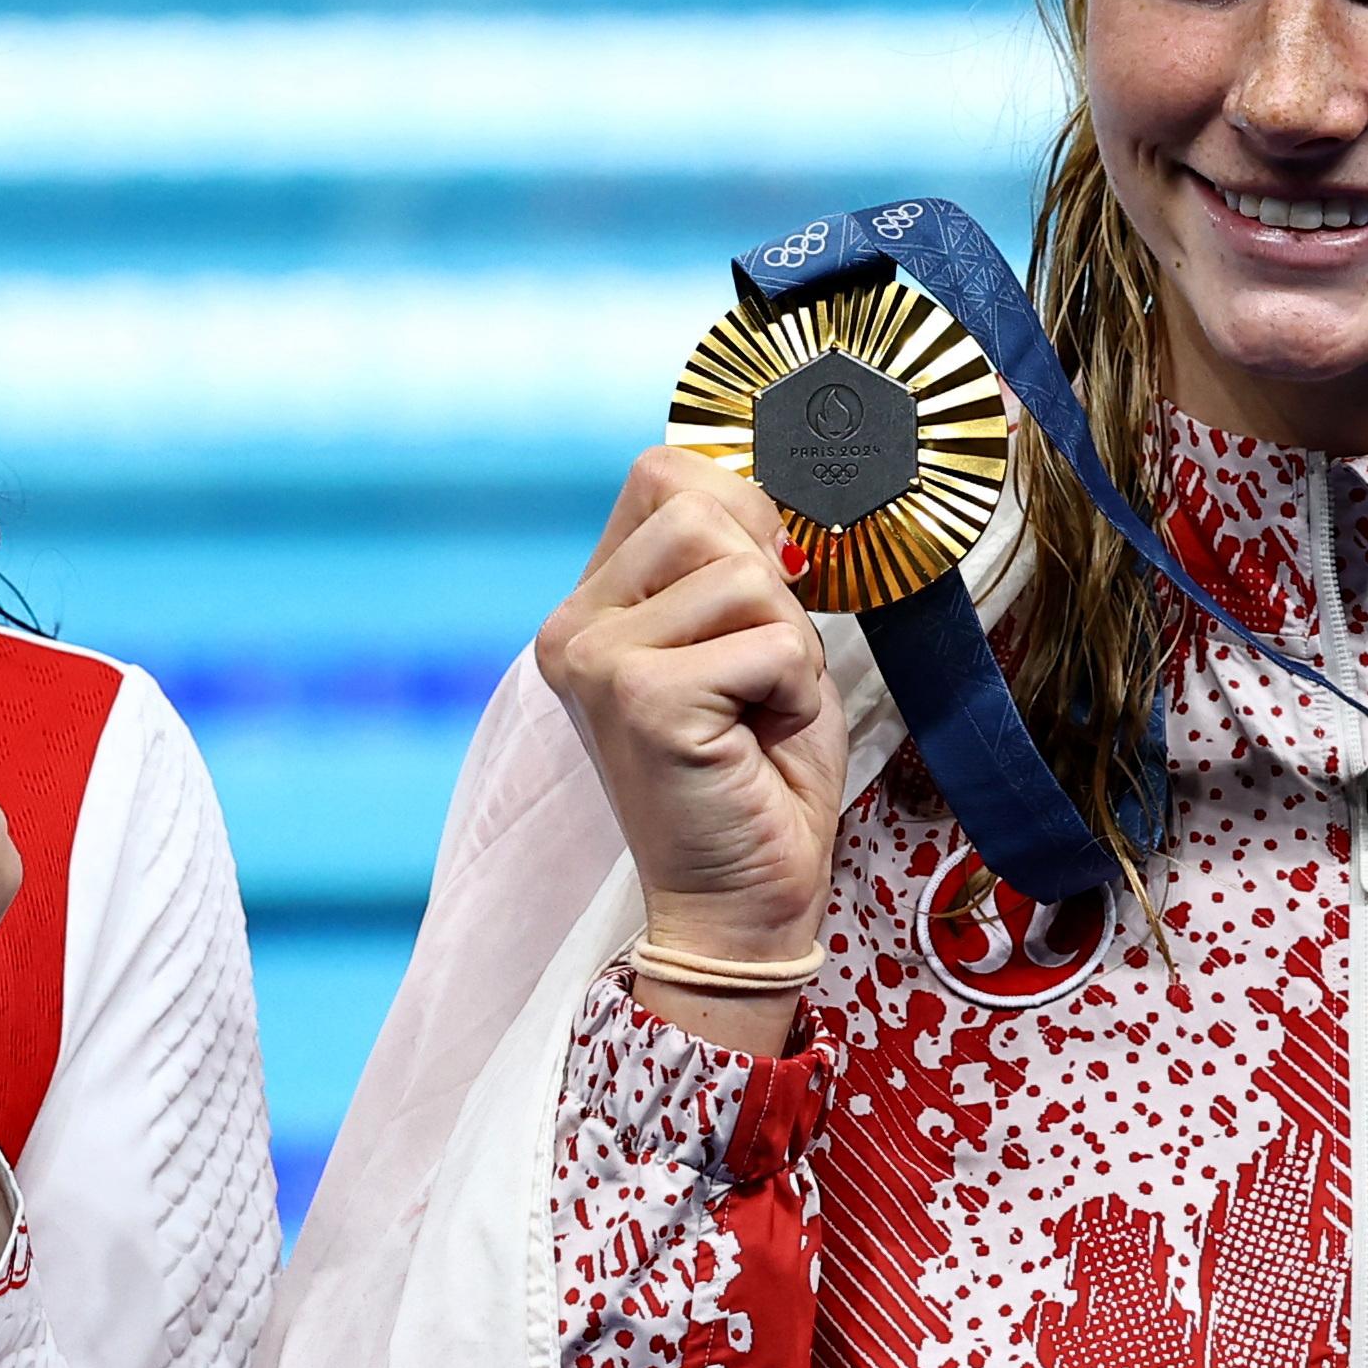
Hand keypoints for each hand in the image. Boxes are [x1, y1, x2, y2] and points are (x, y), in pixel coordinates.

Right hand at [535, 446, 845, 1055]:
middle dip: (772, 594)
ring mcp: (597, 659)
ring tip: (757, 714)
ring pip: (748, 574)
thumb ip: (739, 552)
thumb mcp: (753, 635)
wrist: (745, 904)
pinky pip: (772, 641)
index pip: (667, 473)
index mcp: (590, 604)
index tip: (759, 602)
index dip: (744, 516)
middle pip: (709, 511)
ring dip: (788, 647)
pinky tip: (757, 742)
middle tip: (757, 681)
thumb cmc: (760, 771)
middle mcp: (573, 625)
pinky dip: (794, 691)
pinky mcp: (642, 697)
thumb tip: (780, 463)